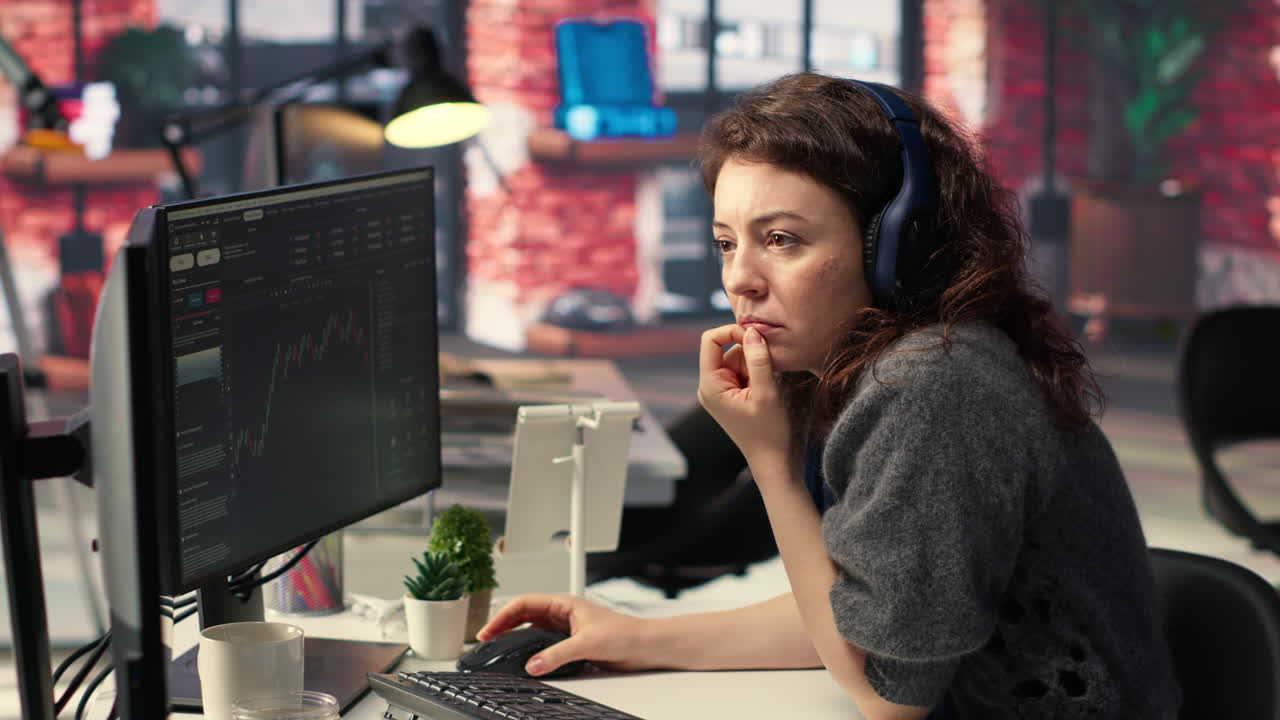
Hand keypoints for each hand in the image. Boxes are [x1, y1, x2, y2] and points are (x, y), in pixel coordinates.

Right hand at [478, 594, 654, 675]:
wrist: (644, 646)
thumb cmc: (624, 633)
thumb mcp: (587, 643)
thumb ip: (558, 655)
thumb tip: (534, 664)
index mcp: (564, 603)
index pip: (525, 603)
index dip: (503, 615)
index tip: (488, 630)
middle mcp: (563, 613)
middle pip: (524, 615)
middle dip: (503, 625)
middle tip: (486, 640)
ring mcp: (566, 628)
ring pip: (532, 630)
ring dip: (515, 637)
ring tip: (499, 647)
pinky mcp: (571, 643)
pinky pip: (543, 644)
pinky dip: (530, 650)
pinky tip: (524, 658)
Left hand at [697, 324, 793, 469]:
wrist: (773, 461)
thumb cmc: (769, 432)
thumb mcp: (767, 392)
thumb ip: (758, 360)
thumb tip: (752, 331)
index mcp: (710, 385)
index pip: (710, 340)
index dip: (732, 332)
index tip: (757, 338)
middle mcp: (709, 386)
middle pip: (727, 349)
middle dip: (749, 354)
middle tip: (769, 371)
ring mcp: (720, 391)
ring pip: (738, 359)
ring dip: (755, 364)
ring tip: (769, 386)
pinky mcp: (731, 395)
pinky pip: (743, 371)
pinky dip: (756, 373)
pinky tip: (767, 389)